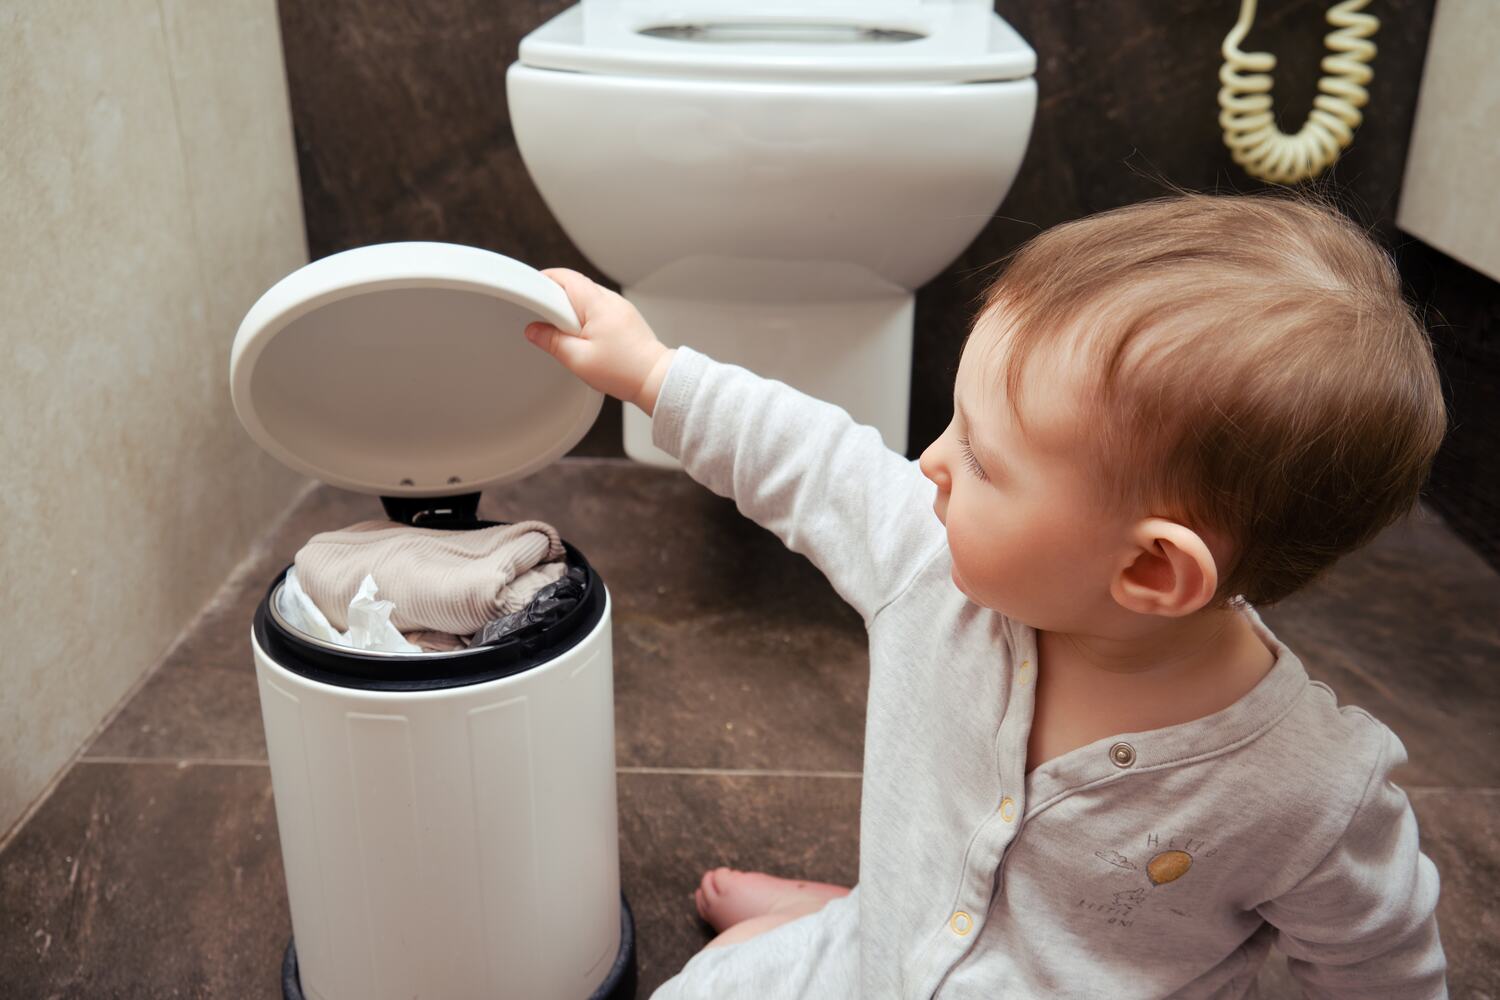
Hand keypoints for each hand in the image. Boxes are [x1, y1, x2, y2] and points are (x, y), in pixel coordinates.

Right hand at [524, 269, 674, 415]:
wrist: (655, 379)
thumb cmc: (624, 370)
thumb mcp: (578, 359)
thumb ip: (551, 342)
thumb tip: (533, 330)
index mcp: (597, 303)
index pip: (564, 277)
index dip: (543, 280)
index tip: (530, 292)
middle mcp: (610, 299)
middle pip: (574, 285)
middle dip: (555, 298)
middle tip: (545, 319)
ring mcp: (619, 307)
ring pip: (586, 298)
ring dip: (571, 310)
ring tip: (567, 334)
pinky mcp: (624, 318)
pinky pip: (598, 308)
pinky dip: (586, 317)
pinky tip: (584, 337)